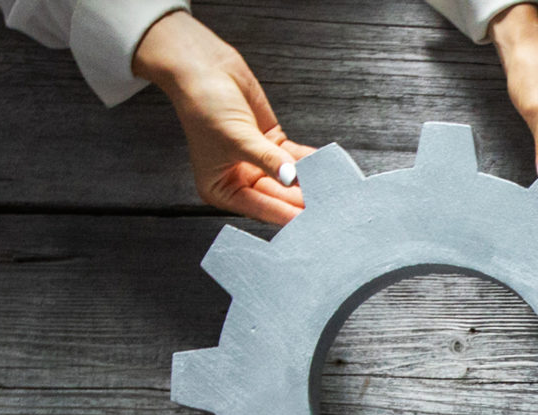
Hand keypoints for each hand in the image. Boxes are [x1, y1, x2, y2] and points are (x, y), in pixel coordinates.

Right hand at [133, 11, 315, 224]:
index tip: (310, 223)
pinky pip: (295, 157)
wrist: (204, 68)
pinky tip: (327, 168)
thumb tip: (291, 177)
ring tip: (333, 190)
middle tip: (329, 208)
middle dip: (301, 201)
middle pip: (277, 196)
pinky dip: (310, 162)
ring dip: (310, 182)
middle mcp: (239, 179)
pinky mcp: (271, 143)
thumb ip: (268, 159)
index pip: (259, 208)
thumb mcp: (238, 138)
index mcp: (220, 189)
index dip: (285, 214)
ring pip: (289, 178)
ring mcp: (257, 162)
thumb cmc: (204, 105)